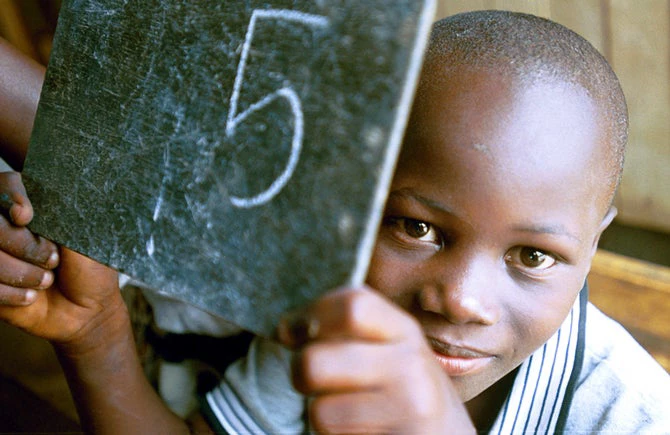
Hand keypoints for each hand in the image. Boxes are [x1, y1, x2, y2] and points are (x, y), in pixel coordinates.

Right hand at [0, 171, 121, 346]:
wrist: (88, 312)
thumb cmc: (91, 269)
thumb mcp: (83, 235)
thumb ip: (61, 210)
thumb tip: (32, 199)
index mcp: (35, 208)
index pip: (6, 184)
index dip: (12, 195)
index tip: (26, 216)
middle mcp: (9, 228)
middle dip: (24, 245)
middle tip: (53, 260)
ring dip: (21, 273)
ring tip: (46, 281)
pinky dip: (10, 294)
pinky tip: (31, 298)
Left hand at [278, 287, 475, 433]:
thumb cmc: (405, 389)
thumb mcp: (390, 347)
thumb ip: (348, 328)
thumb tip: (286, 329)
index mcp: (405, 331)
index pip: (351, 305)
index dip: (309, 314)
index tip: (292, 331)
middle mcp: (411, 367)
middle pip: (315, 361)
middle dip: (299, 372)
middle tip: (310, 379)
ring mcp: (410, 410)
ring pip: (319, 412)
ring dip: (321, 414)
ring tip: (346, 411)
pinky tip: (360, 430)